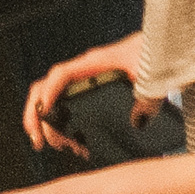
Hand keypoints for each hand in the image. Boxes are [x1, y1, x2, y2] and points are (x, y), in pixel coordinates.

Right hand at [18, 38, 148, 155]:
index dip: (49, 93)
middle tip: (40, 142)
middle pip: (46, 88)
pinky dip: (61, 122)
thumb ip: (147, 96)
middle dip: (36, 115)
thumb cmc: (150, 52)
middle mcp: (84, 70)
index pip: (61, 75)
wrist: (158, 46)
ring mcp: (86, 79)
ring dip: (46, 121)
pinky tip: (72, 141)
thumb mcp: (151, 74)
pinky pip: (67, 103)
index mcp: (94, 63)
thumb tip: (138, 120)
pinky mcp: (92, 88)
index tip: (43, 113)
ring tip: (57, 146)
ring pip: (53, 98)